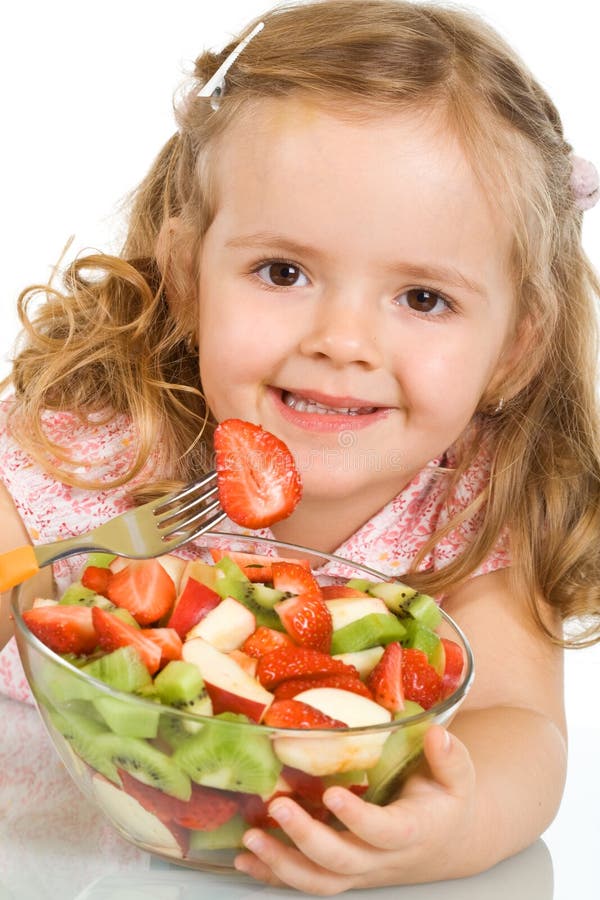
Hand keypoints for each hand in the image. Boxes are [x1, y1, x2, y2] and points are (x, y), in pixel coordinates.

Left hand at [234, 725, 475, 894]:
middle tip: (278, 807)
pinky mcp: (342, 872)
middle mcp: (382, 858)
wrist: (447, 842)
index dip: (357, 818)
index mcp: (412, 831)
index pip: (383, 831)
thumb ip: (450, 758)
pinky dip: (273, 874)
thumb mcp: (459, 777)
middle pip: (341, 860)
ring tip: (250, 840)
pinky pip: (306, 881)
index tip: (332, 794)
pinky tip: (246, 859)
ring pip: (319, 880)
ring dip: (281, 864)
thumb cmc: (446, 802)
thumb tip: (437, 733)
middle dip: (306, 838)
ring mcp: (359, 869)